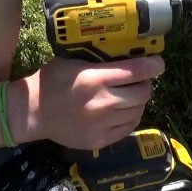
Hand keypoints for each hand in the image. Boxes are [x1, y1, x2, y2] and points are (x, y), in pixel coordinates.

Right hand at [18, 55, 163, 149]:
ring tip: (129, 95)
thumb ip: (99, 58)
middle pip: (143, 92)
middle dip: (145, 84)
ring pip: (138, 110)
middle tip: (139, 80)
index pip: (138, 70)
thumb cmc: (53, 81)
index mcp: (96, 79)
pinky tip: (123, 110)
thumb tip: (127, 50)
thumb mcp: (73, 60)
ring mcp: (103, 124)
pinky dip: (130, 117)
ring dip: (138, 101)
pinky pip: (129, 127)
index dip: (154, 65)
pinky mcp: (100, 140)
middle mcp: (103, 102)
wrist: (32, 113)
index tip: (158, 63)